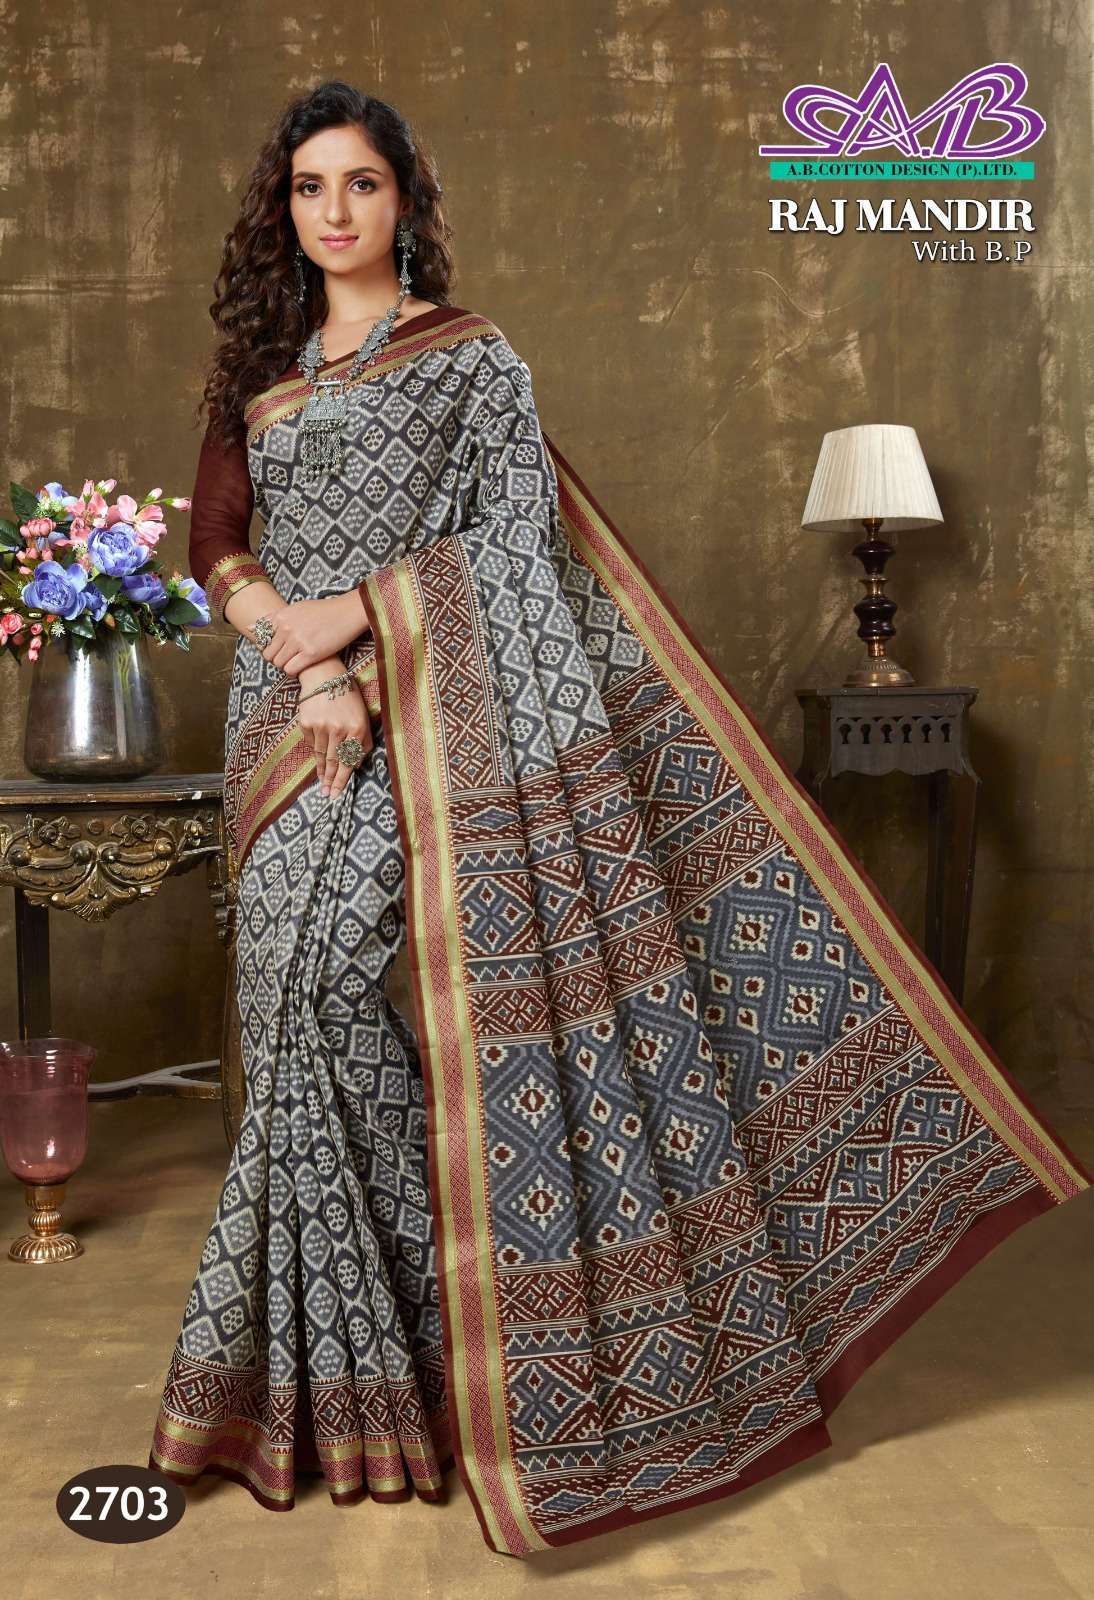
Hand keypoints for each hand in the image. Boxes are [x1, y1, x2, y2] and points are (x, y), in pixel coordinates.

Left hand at [254, 593, 366, 677]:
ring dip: (285, 665)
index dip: (268, 648)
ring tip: (296, 661)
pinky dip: (293, 671)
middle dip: (276, 659)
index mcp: (281, 617)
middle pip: (268, 655)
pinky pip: (291, 669)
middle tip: (288, 657)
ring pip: (278, 664)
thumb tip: (249, 627)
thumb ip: (272, 618)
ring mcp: (298, 641)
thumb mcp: (295, 609)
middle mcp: (286, 628)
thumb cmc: (322, 611)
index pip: (262, 640)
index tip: (279, 648)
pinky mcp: (311, 653)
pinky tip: (302, 666)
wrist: (347, 613)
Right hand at [297, 669, 372, 799]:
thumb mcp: (362, 717)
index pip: (349, 760)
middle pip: (333, 762)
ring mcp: (321, 726)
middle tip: (327, 795)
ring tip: (321, 782)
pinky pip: (311, 743)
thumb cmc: (347, 697)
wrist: (324, 676)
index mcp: (357, 728)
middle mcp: (339, 729)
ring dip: (321, 770)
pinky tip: (317, 754)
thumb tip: (355, 765)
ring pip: (320, 755)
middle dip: (330, 781)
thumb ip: (362, 742)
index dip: (342, 780)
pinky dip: (314, 749)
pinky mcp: (306, 723)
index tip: (337, 794)